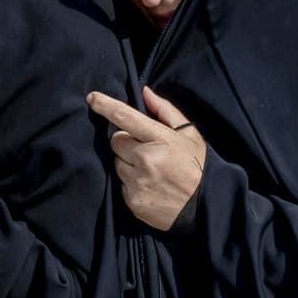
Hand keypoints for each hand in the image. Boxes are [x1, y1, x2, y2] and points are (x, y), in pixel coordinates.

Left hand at [86, 86, 205, 231]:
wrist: (205, 206)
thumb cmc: (197, 166)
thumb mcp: (189, 134)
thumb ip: (165, 110)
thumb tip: (144, 92)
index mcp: (161, 139)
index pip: (125, 117)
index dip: (105, 105)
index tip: (92, 98)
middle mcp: (146, 160)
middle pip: (115, 141)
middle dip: (126, 142)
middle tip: (146, 150)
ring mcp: (138, 182)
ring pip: (116, 163)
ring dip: (127, 163)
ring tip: (150, 170)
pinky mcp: (132, 201)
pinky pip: (120, 184)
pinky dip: (130, 183)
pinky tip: (149, 185)